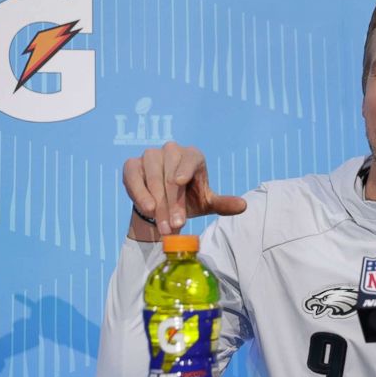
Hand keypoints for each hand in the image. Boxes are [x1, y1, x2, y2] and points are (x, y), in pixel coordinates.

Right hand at [123, 141, 246, 237]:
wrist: (162, 206)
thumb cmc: (188, 200)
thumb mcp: (206, 203)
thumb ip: (223, 204)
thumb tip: (243, 206)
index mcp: (193, 156)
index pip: (190, 161)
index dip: (184, 170)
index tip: (179, 182)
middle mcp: (171, 150)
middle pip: (170, 175)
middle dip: (172, 203)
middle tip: (175, 225)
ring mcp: (150, 155)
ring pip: (152, 177)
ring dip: (157, 203)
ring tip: (163, 225)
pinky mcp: (132, 165)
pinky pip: (133, 176)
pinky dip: (139, 193)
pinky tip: (147, 208)